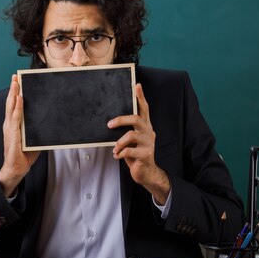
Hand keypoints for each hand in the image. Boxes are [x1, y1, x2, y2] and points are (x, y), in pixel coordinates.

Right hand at [0, 75, 39, 196]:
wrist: (15, 170)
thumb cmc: (24, 156)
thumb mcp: (33, 140)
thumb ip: (38, 130)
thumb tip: (49, 123)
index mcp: (14, 126)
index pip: (13, 106)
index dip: (15, 93)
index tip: (17, 82)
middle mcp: (9, 125)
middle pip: (10, 103)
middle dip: (13, 89)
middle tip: (15, 77)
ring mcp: (10, 130)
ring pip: (11, 108)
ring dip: (13, 95)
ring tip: (15, 84)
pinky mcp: (13, 136)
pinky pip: (15, 119)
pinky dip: (16, 109)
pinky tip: (18, 100)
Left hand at [108, 83, 170, 203]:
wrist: (146, 172)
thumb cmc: (136, 154)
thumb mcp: (132, 140)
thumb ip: (128, 130)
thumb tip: (111, 121)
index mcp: (145, 127)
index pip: (144, 109)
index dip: (141, 97)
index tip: (137, 85)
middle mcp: (149, 132)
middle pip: (136, 119)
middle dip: (121, 120)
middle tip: (109, 124)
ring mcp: (148, 143)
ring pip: (131, 135)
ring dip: (119, 142)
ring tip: (115, 149)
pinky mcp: (145, 154)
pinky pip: (128, 151)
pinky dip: (120, 153)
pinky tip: (117, 156)